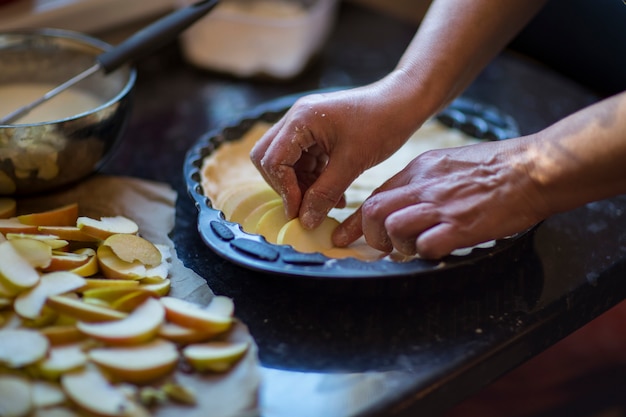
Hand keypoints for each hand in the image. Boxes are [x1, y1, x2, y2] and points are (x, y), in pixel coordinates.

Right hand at [250, 79, 423, 228]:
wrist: (404, 103)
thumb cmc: (382, 125)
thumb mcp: (352, 163)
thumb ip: (325, 193)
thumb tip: (305, 221)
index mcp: (301, 120)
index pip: (273, 160)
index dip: (284, 189)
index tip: (300, 212)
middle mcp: (296, 118)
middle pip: (269, 158)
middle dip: (285, 186)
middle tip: (305, 208)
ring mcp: (306, 125)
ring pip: (287, 162)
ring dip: (302, 186)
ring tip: (327, 204)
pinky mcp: (317, 132)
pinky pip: (304, 160)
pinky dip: (314, 179)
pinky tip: (335, 195)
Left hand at [333, 137, 548, 258]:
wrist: (532, 168)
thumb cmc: (496, 166)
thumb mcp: (449, 162)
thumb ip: (424, 181)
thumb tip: (406, 203)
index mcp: (421, 169)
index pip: (376, 195)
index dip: (357, 220)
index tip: (343, 235)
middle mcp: (425, 186)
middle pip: (374, 210)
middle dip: (369, 234)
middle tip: (381, 246)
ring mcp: (442, 206)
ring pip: (393, 227)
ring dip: (396, 245)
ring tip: (412, 249)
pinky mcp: (461, 227)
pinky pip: (426, 247)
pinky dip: (425, 255)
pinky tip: (437, 251)